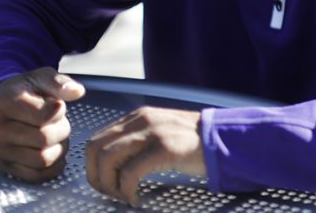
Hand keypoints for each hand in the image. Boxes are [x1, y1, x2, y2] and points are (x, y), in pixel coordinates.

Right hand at [0, 67, 85, 182]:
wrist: (3, 106)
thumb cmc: (27, 91)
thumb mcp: (41, 77)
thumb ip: (59, 82)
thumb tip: (77, 92)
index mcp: (3, 102)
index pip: (44, 116)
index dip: (59, 110)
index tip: (56, 105)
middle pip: (44, 139)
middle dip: (61, 129)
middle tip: (58, 122)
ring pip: (42, 159)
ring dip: (59, 148)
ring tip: (55, 135)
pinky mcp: (5, 167)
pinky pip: (37, 175)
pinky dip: (53, 165)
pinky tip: (52, 149)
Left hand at [85, 105, 204, 205]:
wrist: (224, 139)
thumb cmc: (192, 142)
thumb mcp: (160, 132)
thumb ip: (136, 141)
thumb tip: (110, 166)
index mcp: (137, 117)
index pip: (96, 139)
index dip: (92, 167)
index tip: (103, 184)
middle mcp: (141, 120)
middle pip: (95, 148)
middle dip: (95, 177)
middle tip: (108, 194)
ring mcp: (153, 132)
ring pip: (108, 160)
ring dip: (108, 185)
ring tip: (121, 196)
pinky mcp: (165, 148)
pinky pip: (130, 172)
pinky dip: (127, 190)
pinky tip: (136, 199)